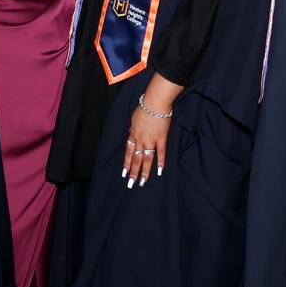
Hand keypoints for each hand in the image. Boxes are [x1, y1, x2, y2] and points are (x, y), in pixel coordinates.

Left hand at [121, 73, 182, 187]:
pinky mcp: (161, 139)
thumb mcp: (133, 119)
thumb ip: (133, 130)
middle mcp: (140, 140)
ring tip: (143, 182)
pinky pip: (160, 153)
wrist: (155, 103)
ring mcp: (151, 141)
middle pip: (136, 159)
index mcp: (133, 135)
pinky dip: (160, 163)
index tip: (124, 173)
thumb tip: (132, 136)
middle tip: (131, 184)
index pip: (128, 153)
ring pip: (147, 159)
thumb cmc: (144, 108)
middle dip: (133, 172)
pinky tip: (159, 172)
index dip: (126, 163)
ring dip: (144, 172)